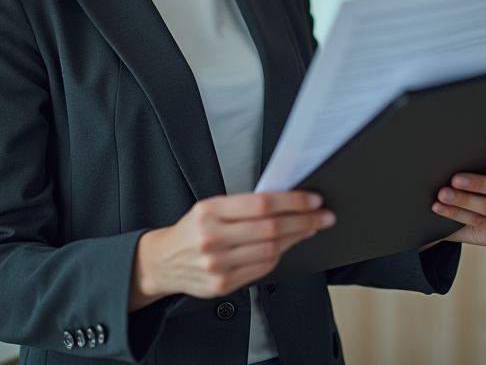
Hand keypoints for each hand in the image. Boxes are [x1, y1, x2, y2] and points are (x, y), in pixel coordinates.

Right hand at [130, 191, 334, 309]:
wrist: (162, 262)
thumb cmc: (192, 231)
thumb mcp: (209, 208)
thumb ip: (243, 205)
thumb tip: (286, 201)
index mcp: (209, 211)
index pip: (261, 203)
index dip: (292, 201)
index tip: (313, 200)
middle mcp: (212, 237)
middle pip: (270, 227)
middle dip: (304, 220)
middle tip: (323, 215)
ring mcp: (217, 264)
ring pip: (270, 249)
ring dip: (296, 238)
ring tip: (310, 228)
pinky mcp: (222, 285)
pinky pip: (262, 269)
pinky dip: (279, 256)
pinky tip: (286, 247)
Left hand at [431, 152, 485, 246]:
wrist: (475, 211)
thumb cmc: (482, 179)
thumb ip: (483, 160)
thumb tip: (455, 151)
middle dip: (478, 183)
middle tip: (456, 179)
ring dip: (463, 200)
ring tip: (443, 194)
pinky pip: (478, 221)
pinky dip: (456, 213)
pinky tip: (441, 207)